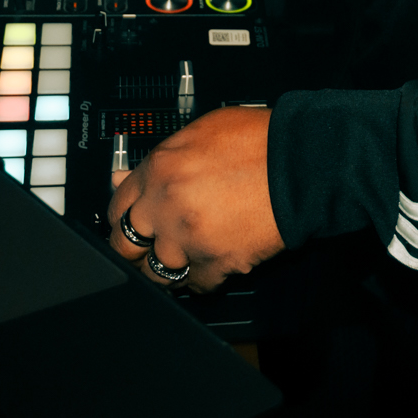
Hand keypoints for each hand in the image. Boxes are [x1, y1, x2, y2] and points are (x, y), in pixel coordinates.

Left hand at [109, 107, 281, 291]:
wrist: (301, 162)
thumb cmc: (260, 141)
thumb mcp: (201, 132)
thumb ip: (159, 158)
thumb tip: (125, 176)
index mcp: (159, 168)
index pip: (116, 205)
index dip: (121, 218)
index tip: (128, 226)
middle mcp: (166, 204)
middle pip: (126, 245)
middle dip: (134, 250)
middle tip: (145, 250)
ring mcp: (188, 237)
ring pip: (157, 272)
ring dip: (167, 268)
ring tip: (181, 259)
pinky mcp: (216, 262)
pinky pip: (196, 285)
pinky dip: (202, 279)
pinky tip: (209, 266)